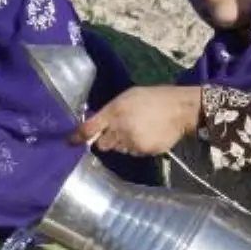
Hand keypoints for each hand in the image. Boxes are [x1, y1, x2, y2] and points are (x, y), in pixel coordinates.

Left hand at [70, 85, 202, 155]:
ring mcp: (132, 142)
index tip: (70, 143)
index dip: (77, 138)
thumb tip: (96, 124)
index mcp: (114, 111)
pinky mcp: (143, 151)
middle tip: (116, 131)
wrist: (181, 109)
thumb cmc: (153, 98)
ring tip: (137, 130)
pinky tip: (146, 135)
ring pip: (118, 149)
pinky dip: (136, 147)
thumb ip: (110, 111)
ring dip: (122, 143)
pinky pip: (133, 152)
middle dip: (105, 140)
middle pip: (102, 145)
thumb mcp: (128, 96)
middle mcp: (120, 129)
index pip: (88, 129)